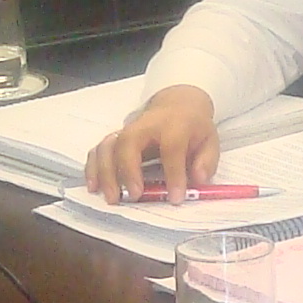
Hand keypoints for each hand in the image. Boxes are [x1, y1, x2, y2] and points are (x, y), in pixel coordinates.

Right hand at [84, 86, 219, 200]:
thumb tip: (198, 180)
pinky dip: (93, 168)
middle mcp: (145, 125)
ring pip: (108, 146)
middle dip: (128, 171)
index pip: (171, 148)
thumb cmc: (192, 127)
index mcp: (174, 124)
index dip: (174, 174)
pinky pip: (98, 150)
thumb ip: (206, 161)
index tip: (175, 198)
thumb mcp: (209, 140)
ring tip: (111, 198)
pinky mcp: (115, 138)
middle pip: (128, 142)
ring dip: (105, 172)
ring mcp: (126, 130)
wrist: (176, 104)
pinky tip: (94, 187)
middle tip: (133, 197)